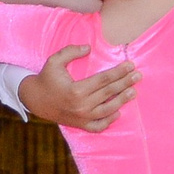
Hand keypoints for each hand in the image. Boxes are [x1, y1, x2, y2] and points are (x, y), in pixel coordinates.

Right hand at [16, 44, 138, 131]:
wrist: (34, 100)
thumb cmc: (46, 78)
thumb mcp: (55, 61)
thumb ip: (71, 52)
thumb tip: (89, 48)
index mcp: (76, 90)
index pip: (104, 80)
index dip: (119, 72)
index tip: (130, 65)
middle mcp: (81, 106)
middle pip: (109, 93)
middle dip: (125, 83)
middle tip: (138, 76)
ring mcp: (82, 117)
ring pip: (107, 110)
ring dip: (122, 101)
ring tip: (134, 92)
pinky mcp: (80, 125)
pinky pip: (98, 126)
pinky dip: (109, 121)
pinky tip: (118, 112)